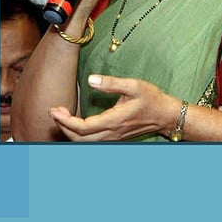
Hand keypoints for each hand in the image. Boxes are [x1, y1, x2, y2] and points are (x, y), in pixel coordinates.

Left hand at [47, 74, 181, 140]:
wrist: (166, 115)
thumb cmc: (151, 98)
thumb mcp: (133, 85)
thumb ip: (111, 83)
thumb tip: (91, 80)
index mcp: (114, 120)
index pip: (83, 128)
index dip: (65, 121)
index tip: (54, 110)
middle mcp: (112, 133)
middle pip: (80, 138)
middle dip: (63, 126)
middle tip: (54, 110)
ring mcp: (113, 138)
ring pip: (85, 142)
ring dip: (69, 131)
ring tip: (61, 115)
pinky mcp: (114, 138)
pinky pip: (91, 141)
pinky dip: (79, 134)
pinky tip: (73, 122)